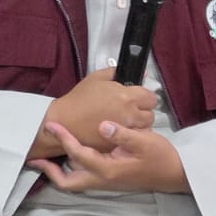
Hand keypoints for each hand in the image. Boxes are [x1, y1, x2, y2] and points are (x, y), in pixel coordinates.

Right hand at [27, 69, 156, 159]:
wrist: (64, 121)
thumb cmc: (78, 100)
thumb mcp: (96, 78)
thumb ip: (117, 72)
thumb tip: (136, 73)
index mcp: (127, 97)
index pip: (151, 98)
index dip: (145, 98)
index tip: (138, 99)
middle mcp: (130, 114)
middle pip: (150, 115)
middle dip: (142, 112)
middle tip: (130, 111)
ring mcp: (125, 131)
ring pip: (143, 129)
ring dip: (137, 126)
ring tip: (124, 122)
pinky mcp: (118, 143)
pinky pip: (131, 140)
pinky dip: (127, 136)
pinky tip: (117, 132)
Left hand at [30, 120, 188, 193]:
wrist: (175, 174)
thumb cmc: (160, 157)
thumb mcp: (145, 141)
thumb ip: (123, 134)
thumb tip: (103, 126)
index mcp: (108, 170)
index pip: (78, 154)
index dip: (64, 139)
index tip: (52, 125)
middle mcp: (102, 179)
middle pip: (67, 182)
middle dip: (49, 171)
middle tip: (35, 157)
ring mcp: (104, 181)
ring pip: (73, 181)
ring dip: (58, 170)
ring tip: (46, 154)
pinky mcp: (108, 178)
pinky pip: (83, 176)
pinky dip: (72, 167)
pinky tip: (71, 152)